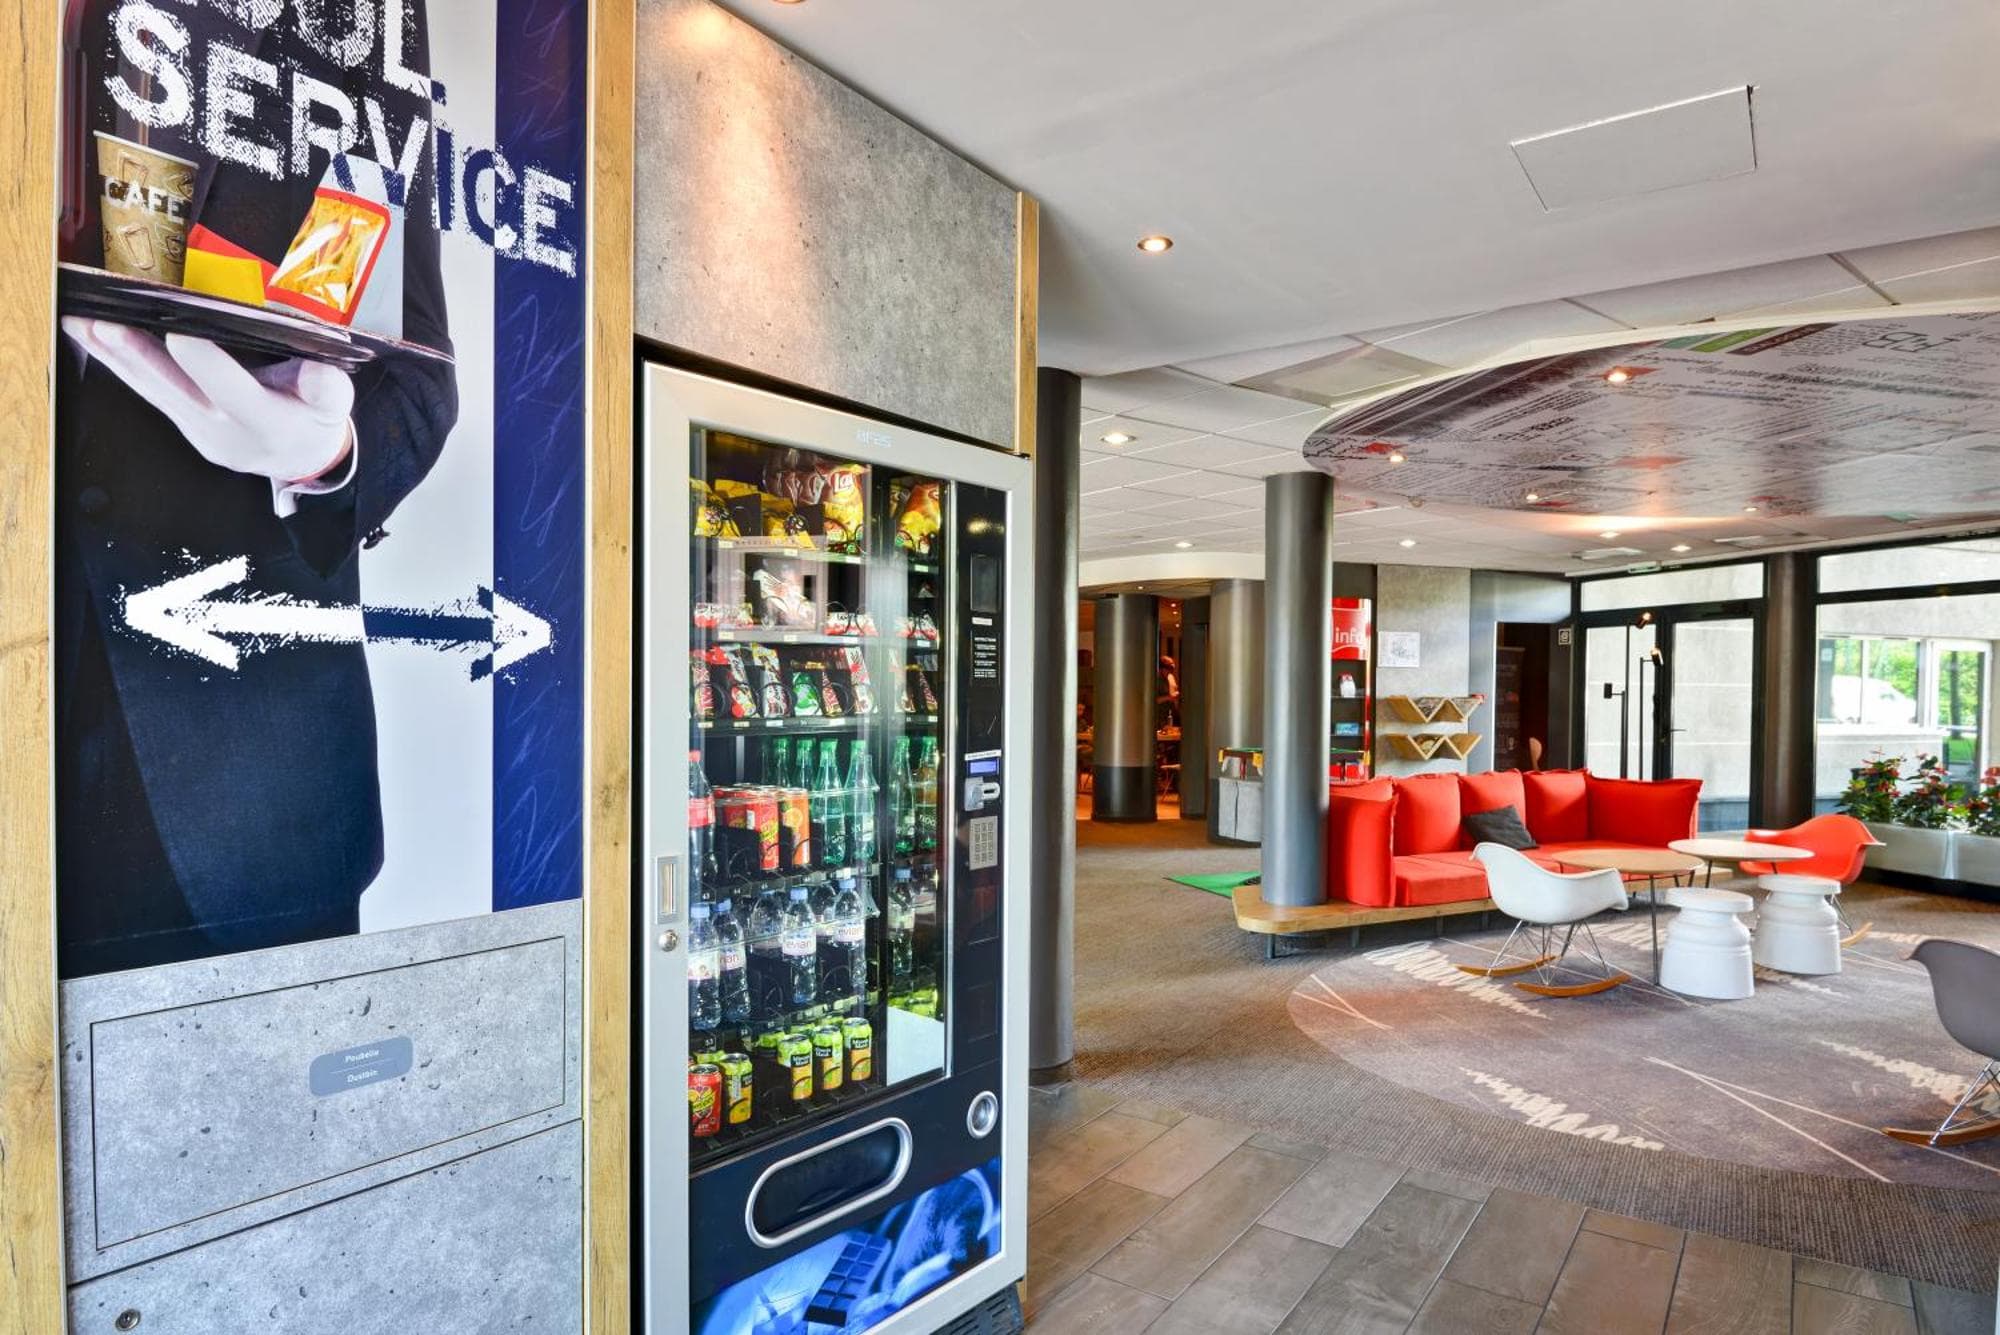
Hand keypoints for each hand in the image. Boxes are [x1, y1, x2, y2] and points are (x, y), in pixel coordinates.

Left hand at [63, 318, 354, 483]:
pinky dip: (117, 362)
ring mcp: (195, 428)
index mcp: (267, 424)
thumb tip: (316, 371)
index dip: (208, 365)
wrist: (297, 460)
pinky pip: (145, 390)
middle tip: (105, 326)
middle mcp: (223, 430)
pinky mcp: (179, 420)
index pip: (234, 393)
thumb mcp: (336, 407)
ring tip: (78, 322)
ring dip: (112, 356)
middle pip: (175, 391)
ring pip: (150, 390)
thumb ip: (329, 389)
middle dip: (138, 357)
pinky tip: (90, 337)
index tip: (182, 332)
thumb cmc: (313, 422)